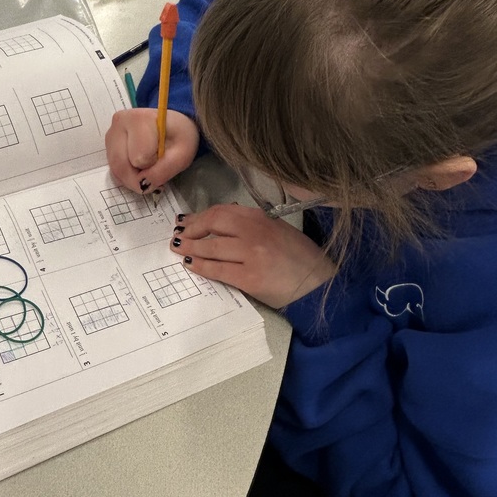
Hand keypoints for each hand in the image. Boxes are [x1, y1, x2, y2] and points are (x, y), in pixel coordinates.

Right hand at [105, 109, 199, 194]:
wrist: (172, 125)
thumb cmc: (179, 136)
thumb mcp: (182, 155)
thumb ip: (164, 171)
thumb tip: (142, 185)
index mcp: (139, 120)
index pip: (139, 159)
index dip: (153, 166)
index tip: (164, 158)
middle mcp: (119, 122)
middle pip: (121, 165)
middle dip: (138, 179)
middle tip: (155, 175)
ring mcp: (111, 132)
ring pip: (115, 169)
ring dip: (132, 177)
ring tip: (148, 168)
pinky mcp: (108, 142)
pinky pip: (113, 168)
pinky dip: (127, 173)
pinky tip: (139, 166)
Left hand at [170, 205, 335, 307]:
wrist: (318, 285)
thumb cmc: (300, 258)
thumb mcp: (279, 230)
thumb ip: (253, 224)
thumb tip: (224, 219)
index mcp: (261, 218)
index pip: (222, 211)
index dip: (199, 216)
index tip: (187, 220)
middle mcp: (255, 232)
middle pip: (213, 224)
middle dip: (191, 229)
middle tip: (178, 235)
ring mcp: (251, 255)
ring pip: (210, 247)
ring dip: (190, 247)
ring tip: (178, 248)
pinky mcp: (249, 278)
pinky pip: (217, 269)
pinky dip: (201, 266)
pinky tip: (191, 264)